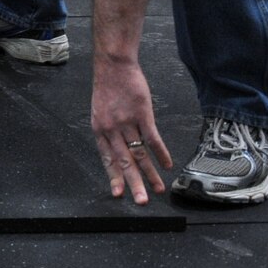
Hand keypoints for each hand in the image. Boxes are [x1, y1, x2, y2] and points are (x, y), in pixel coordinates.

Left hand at [91, 63, 172, 204]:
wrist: (113, 66)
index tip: (119, 194)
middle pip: (124, 161)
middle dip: (133, 183)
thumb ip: (109, 131)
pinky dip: (160, 152)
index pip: (107, 159)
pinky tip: (167, 164)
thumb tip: (119, 149)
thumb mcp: (101, 112)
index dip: (114, 176)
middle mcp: (111, 130)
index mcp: (99, 130)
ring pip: (139, 154)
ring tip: (158, 189)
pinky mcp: (142, 114)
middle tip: (140, 202)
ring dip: (150, 173)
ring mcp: (126, 122)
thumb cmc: (109, 88)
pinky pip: (152, 138)